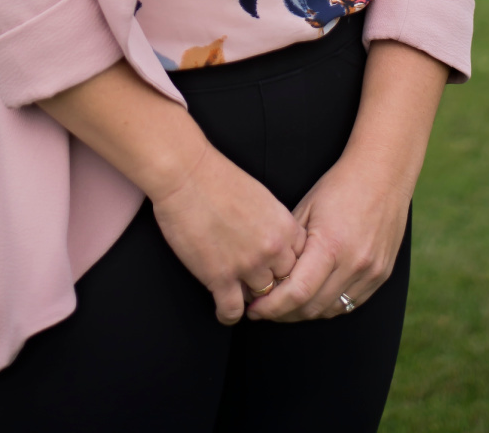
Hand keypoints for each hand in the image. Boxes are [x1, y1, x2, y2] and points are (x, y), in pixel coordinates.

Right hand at [151, 141, 306, 325]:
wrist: (186, 173)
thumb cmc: (217, 177)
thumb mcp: (260, 196)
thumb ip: (273, 222)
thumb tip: (273, 240)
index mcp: (284, 226)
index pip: (302, 261)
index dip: (287, 266)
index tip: (277, 270)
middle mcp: (271, 249)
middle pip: (284, 283)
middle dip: (272, 284)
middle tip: (258, 284)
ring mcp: (247, 266)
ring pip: (260, 298)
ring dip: (249, 297)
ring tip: (239, 294)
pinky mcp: (220, 277)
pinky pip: (232, 311)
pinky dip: (227, 314)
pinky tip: (223, 310)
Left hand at [246, 39, 447, 322]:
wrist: (384, 174)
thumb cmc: (339, 185)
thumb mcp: (306, 208)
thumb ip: (289, 246)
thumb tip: (267, 275)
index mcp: (331, 246)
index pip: (295, 293)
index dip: (270, 306)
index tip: (253, 308)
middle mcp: (353, 265)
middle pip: (311, 308)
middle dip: (282, 313)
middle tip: (262, 309)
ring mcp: (370, 273)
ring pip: (330, 310)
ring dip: (304, 313)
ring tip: (283, 306)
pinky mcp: (381, 275)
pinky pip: (349, 304)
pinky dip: (327, 306)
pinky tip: (311, 299)